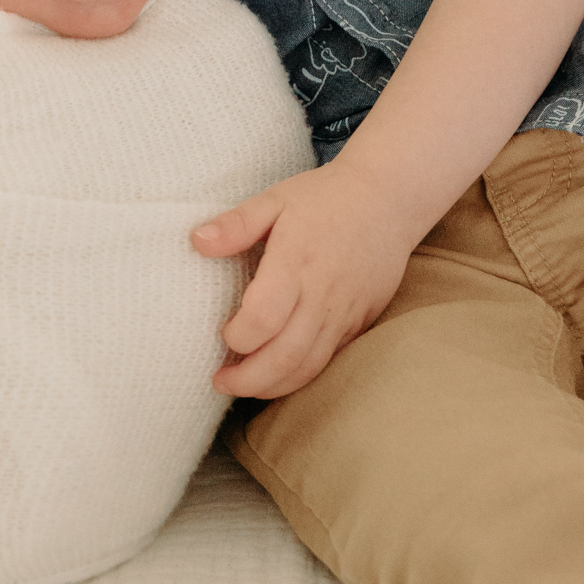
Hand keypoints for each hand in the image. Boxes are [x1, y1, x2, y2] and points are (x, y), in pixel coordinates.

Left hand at [191, 161, 414, 399]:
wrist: (387, 199)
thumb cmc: (325, 197)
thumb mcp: (276, 199)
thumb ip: (237, 223)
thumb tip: (196, 241)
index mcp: (296, 261)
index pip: (263, 318)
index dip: (237, 336)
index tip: (223, 333)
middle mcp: (322, 294)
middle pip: (285, 356)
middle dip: (248, 380)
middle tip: (221, 381)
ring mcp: (345, 312)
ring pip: (309, 366)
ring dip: (273, 385)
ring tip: (245, 386)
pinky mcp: (360, 321)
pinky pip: (330, 360)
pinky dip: (302, 375)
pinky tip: (280, 373)